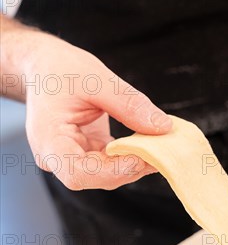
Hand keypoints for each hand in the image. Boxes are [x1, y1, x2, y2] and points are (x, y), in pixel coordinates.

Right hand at [11, 30, 170, 189]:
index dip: (115, 170)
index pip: (79, 172)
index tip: (144, 156)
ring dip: (137, 162)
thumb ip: (129, 104)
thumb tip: (163, 127)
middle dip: (133, 166)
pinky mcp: (88, 155)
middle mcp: (57, 157)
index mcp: (48, 140)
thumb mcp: (97, 80)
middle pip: (98, 177)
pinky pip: (114, 164)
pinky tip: (151, 143)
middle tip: (164, 150)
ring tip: (162, 145)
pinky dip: (134, 155)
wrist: (45, 67)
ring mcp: (72, 159)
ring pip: (110, 174)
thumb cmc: (61, 70)